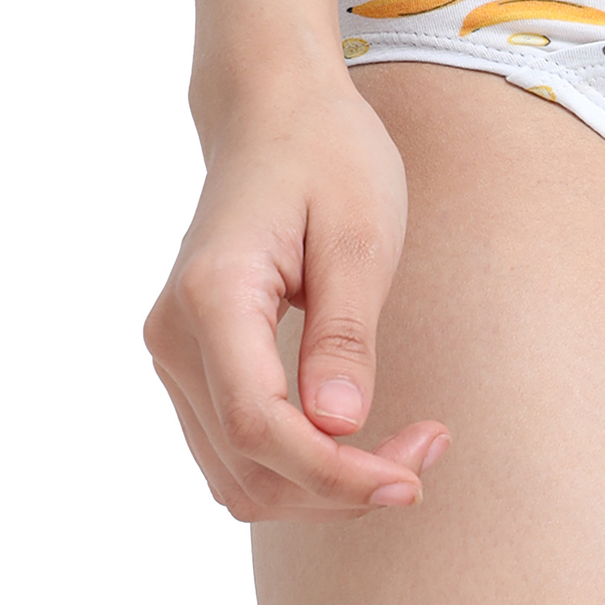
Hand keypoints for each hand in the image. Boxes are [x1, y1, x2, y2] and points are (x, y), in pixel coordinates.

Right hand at [144, 64, 449, 520]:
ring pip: (238, 478)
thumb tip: (338, 424)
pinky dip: (300, 468)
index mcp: (211, 297)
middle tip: (429, 454)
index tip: (414, 479)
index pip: (260, 427)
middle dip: (341, 487)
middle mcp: (175, 336)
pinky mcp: (196, 366)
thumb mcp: (360, 237)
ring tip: (408, 452)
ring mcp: (177, 356)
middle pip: (249, 468)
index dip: (336, 474)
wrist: (274, 115)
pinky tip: (363, 443)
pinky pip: (238, 453)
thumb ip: (345, 333)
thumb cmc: (327, 159)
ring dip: (322, 489)